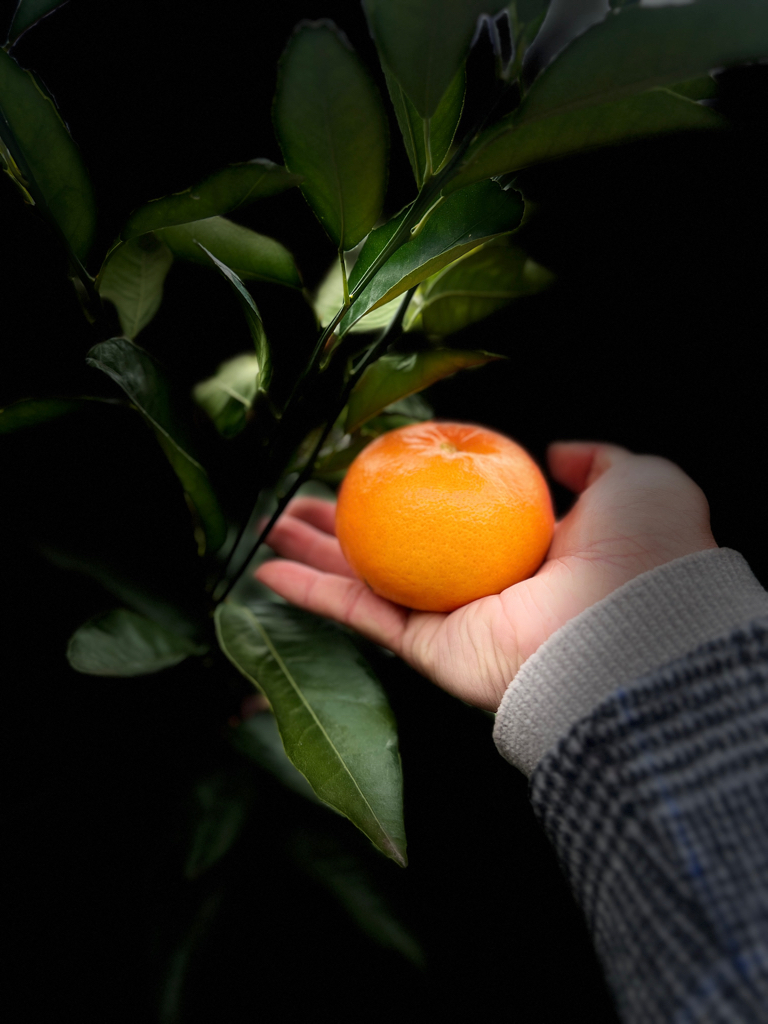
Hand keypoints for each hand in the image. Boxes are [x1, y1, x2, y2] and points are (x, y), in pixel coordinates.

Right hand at [255, 441, 717, 710]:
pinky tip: (269, 570)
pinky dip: (312, 595)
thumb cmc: (641, 551)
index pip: (452, 514)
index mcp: (523, 550)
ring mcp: (453, 621)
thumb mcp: (635, 481)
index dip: (410, 490)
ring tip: (269, 527)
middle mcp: (482, 586)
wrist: (631, 626)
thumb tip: (559, 451)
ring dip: (314, 555)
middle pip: (396, 547)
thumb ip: (598, 461)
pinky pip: (361, 616)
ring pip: (367, 581)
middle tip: (301, 503)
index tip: (375, 469)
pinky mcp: (431, 651)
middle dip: (345, 525)